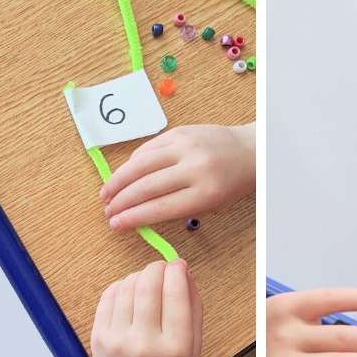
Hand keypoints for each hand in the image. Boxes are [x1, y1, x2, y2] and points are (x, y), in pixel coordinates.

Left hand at [77, 259, 201, 356]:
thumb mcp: (194, 348)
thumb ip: (192, 308)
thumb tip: (182, 270)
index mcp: (175, 348)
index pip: (175, 294)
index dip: (177, 271)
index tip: (178, 264)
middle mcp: (144, 343)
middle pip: (148, 285)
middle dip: (157, 268)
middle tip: (162, 269)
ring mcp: (117, 341)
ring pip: (126, 286)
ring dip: (139, 276)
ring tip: (146, 284)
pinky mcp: (98, 338)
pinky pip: (109, 297)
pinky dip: (121, 287)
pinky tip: (130, 294)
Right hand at [100, 124, 254, 230]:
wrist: (250, 150)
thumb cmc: (232, 182)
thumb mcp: (211, 203)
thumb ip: (177, 207)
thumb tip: (137, 212)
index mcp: (206, 193)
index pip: (159, 208)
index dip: (133, 218)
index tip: (116, 224)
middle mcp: (194, 167)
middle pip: (146, 187)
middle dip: (121, 202)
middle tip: (107, 212)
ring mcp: (185, 146)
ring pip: (141, 164)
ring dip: (118, 181)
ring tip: (106, 194)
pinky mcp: (179, 132)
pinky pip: (148, 148)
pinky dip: (132, 163)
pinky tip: (123, 175)